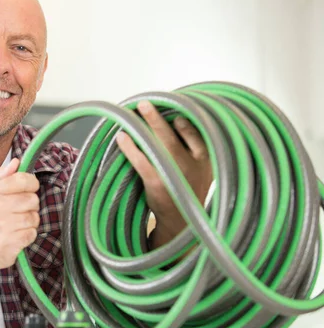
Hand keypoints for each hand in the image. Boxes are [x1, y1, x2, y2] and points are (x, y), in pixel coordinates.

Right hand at [0, 158, 40, 289]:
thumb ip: (3, 176)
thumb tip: (16, 162)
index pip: (22, 180)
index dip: (31, 183)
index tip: (29, 188)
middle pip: (32, 199)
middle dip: (30, 206)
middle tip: (20, 211)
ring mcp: (3, 226)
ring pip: (34, 217)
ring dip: (30, 222)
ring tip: (18, 224)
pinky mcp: (11, 242)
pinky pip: (32, 233)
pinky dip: (28, 235)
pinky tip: (17, 235)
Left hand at [116, 100, 212, 247]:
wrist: (182, 224)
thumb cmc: (187, 191)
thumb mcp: (201, 170)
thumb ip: (193, 148)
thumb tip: (177, 120)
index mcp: (204, 158)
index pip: (194, 132)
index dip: (180, 119)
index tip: (169, 109)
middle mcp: (191, 164)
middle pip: (172, 135)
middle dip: (157, 118)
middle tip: (145, 103)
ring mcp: (173, 173)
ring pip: (156, 144)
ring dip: (142, 127)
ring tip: (132, 112)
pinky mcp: (157, 182)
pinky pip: (141, 160)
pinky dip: (130, 147)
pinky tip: (122, 137)